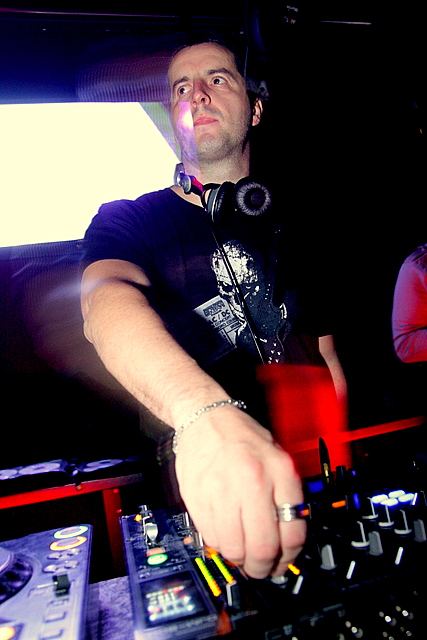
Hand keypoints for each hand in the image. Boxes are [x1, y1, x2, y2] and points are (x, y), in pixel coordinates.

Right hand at [174, 406, 305, 578]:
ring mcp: (223, 491)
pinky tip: (224, 533)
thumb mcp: (277, 457)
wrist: (204, 418)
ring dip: (240, 558)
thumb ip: (286, 495)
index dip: (290, 558)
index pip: (293, 532)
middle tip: (262, 568)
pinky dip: (220, 544)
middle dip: (264, 568)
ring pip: (235, 549)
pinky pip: (212, 538)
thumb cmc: (242, 438)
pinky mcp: (198, 498)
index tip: (284, 562)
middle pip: (263, 548)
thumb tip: (288, 540)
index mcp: (280, 471)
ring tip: (241, 550)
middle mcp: (253, 480)